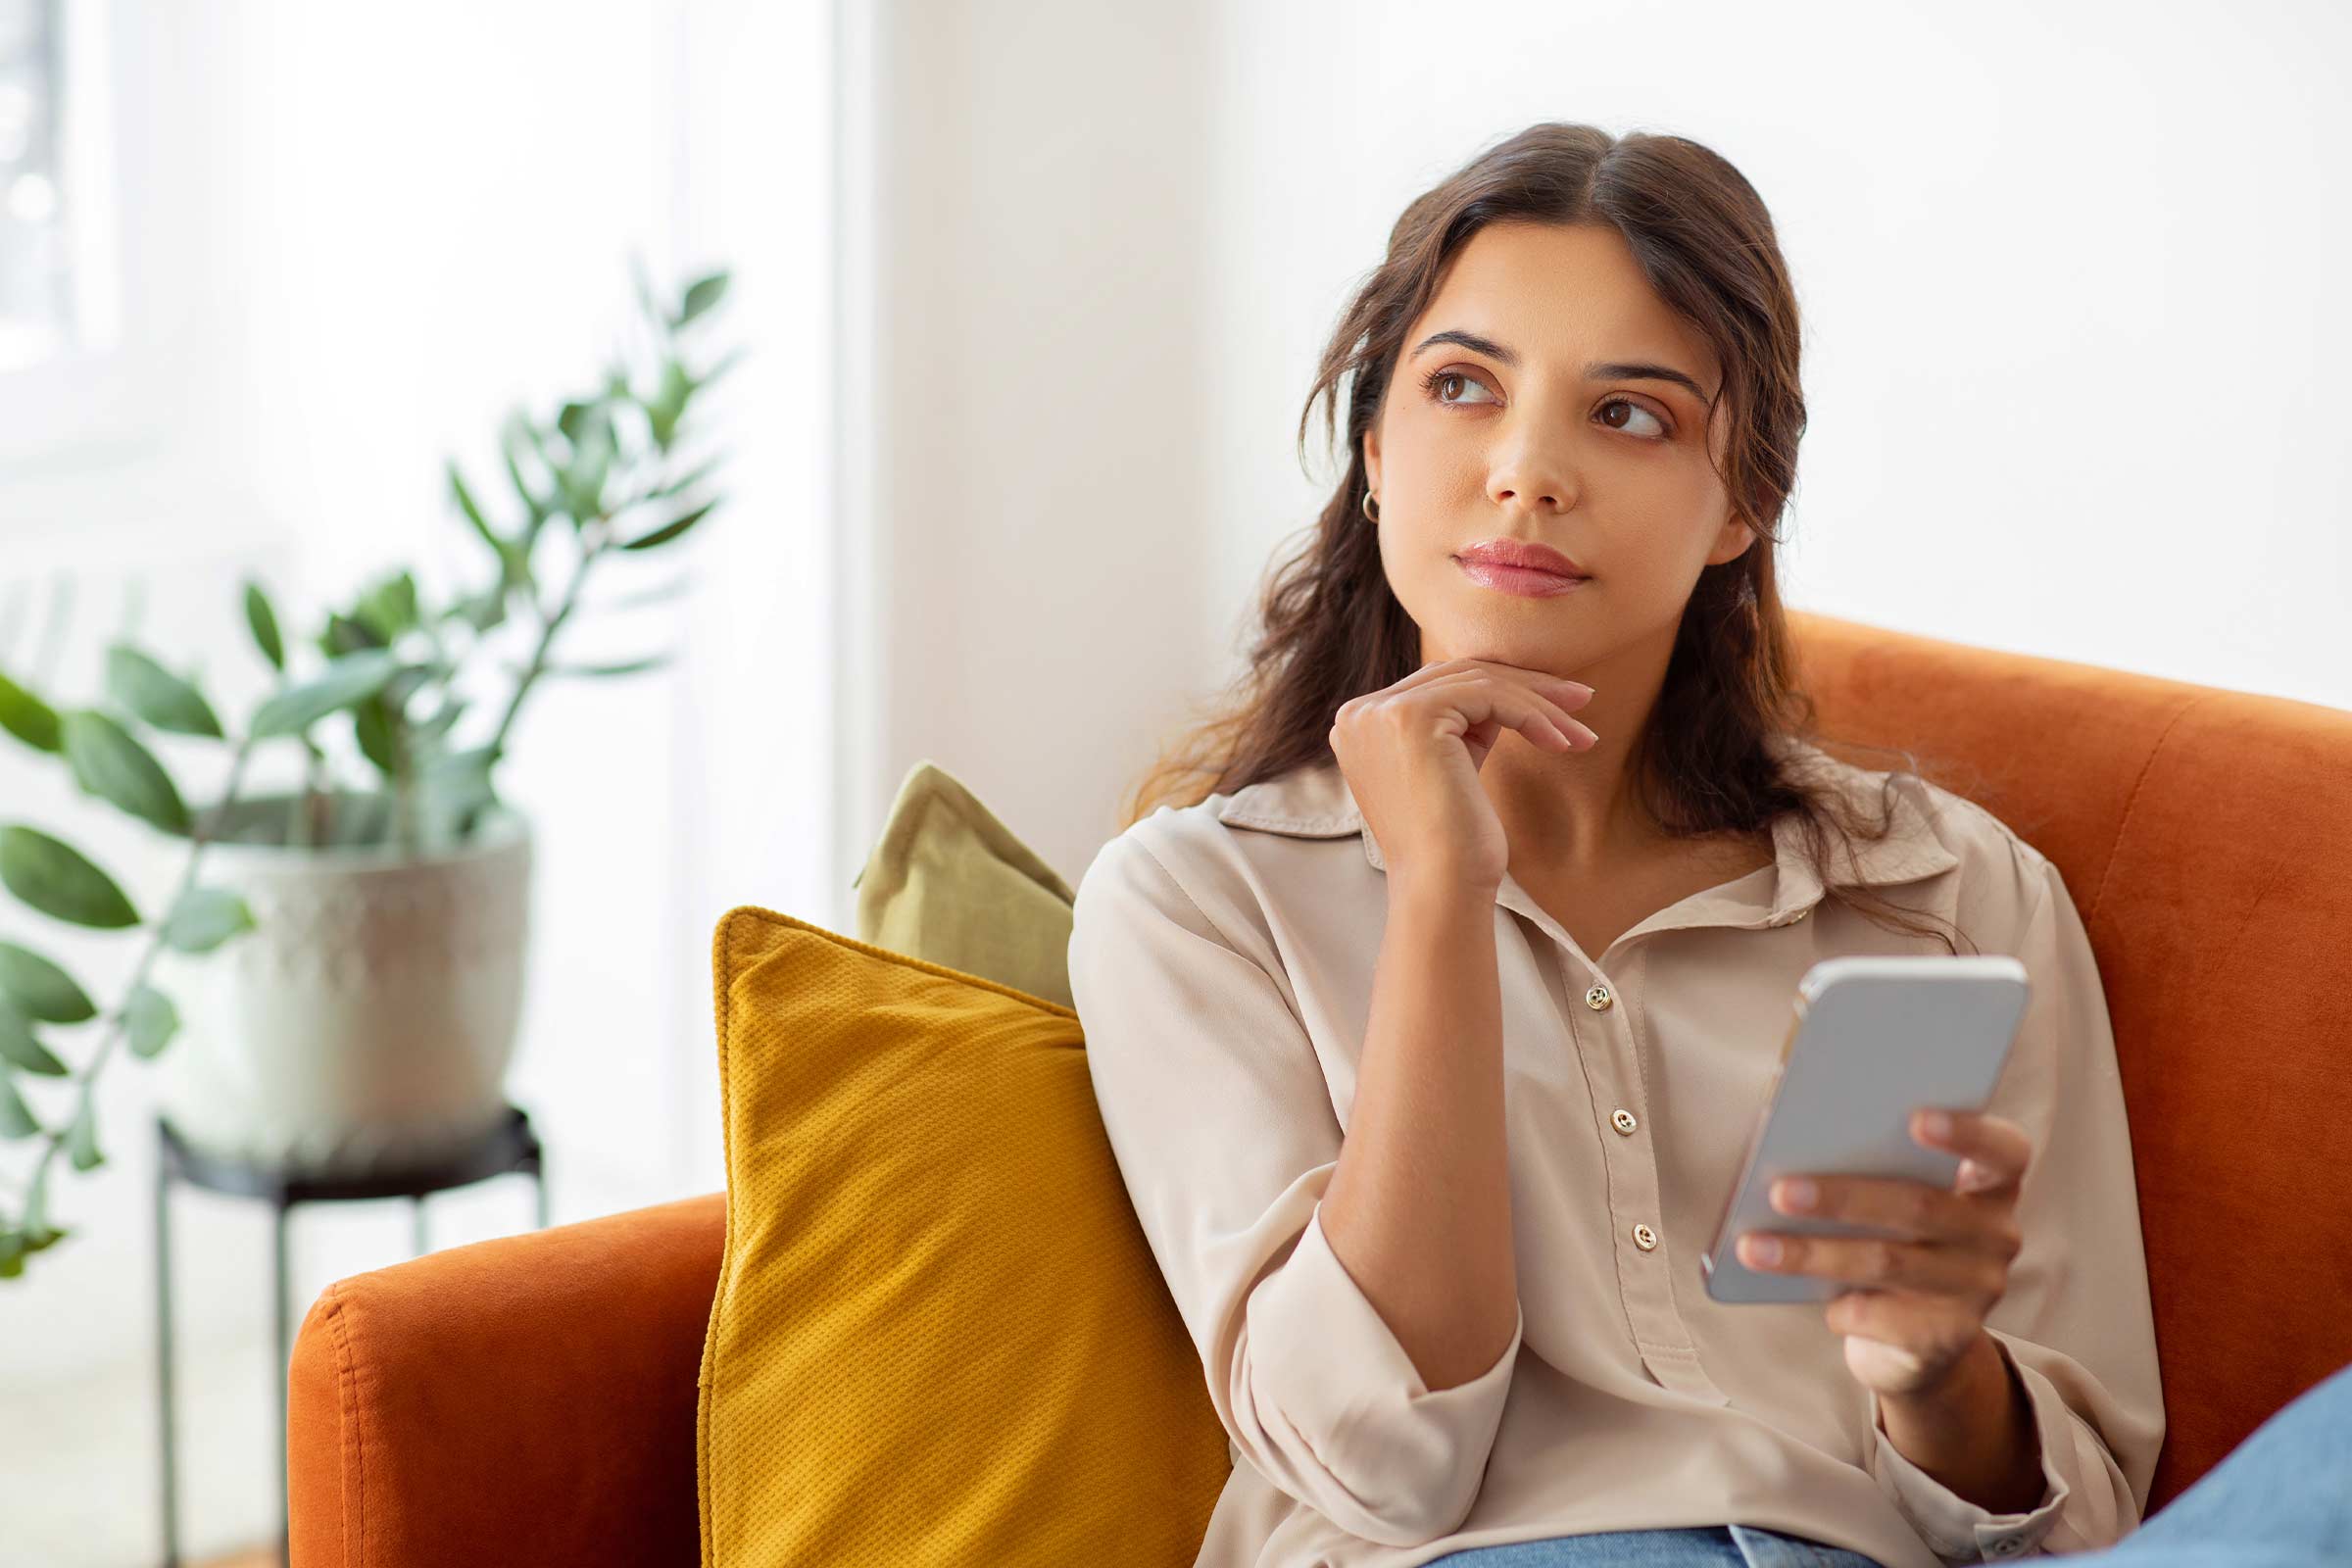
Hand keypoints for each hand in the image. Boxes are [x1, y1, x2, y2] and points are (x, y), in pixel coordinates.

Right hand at [1329, 657, 1598, 896]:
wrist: (1441, 886)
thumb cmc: (1454, 843)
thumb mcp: (1451, 767)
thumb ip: (1462, 725)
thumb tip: (1511, 688)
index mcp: (1361, 724)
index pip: (1439, 685)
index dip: (1500, 687)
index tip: (1554, 703)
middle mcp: (1360, 713)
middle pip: (1458, 676)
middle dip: (1526, 687)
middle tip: (1582, 699)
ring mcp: (1380, 712)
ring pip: (1478, 682)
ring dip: (1539, 704)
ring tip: (1582, 732)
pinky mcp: (1410, 716)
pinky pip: (1487, 696)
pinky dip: (1531, 715)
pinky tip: (1563, 742)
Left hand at [1735, 1108, 2032, 1398]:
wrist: (1913, 1342)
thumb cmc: (1890, 1239)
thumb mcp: (1889, 1199)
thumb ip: (1868, 1163)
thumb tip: (1791, 1139)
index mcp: (1990, 1183)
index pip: (2002, 1150)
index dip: (1965, 1132)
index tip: (1914, 1118)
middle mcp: (1997, 1234)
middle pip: (1920, 1206)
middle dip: (1842, 1197)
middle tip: (1780, 1191)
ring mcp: (1978, 1290)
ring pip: (1888, 1262)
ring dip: (1813, 1254)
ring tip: (1754, 1247)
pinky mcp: (1949, 1339)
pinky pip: (1879, 1316)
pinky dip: (1834, 1306)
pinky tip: (1797, 1294)